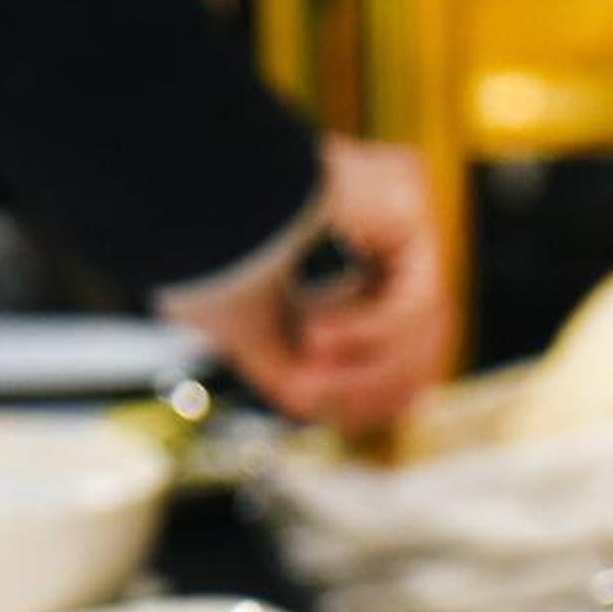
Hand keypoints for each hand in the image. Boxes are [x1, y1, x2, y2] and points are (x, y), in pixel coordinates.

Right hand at [157, 136, 457, 436]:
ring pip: (422, 322)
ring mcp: (398, 204)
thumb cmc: (201, 248)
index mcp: (344, 243)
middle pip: (422, 329)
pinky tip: (317, 333)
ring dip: (365, 366)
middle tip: (332, 407)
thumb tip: (321, 407)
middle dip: (376, 382)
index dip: (382, 384)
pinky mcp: (406, 195)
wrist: (190, 195)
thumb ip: (293, 372)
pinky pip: (414, 294)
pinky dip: (368, 331)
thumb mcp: (250, 334)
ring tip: (308, 374)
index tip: (348, 416)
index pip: (397, 327)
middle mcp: (380, 219)